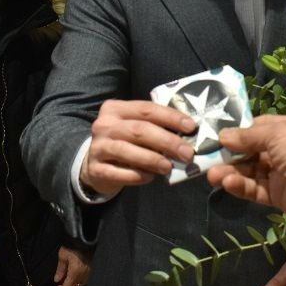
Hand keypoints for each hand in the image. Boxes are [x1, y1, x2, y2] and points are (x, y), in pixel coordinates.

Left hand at [53, 246, 90, 285]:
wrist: (85, 236)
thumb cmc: (73, 244)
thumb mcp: (63, 256)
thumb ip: (60, 269)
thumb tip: (57, 280)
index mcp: (76, 271)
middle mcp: (85, 274)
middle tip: (62, 281)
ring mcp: (91, 271)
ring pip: (82, 283)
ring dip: (75, 282)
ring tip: (69, 276)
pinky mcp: (94, 267)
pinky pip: (87, 277)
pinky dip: (81, 278)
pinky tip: (77, 273)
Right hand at [79, 99, 196, 197]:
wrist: (94, 163)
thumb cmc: (124, 141)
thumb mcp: (134, 127)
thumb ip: (155, 126)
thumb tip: (187, 134)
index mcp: (116, 108)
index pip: (146, 109)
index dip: (170, 117)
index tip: (191, 127)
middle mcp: (104, 125)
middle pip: (139, 130)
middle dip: (167, 141)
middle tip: (187, 153)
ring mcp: (97, 147)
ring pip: (127, 151)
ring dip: (152, 159)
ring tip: (169, 167)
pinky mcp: (95, 169)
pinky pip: (117, 173)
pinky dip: (136, 175)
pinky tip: (150, 177)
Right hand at [207, 115, 285, 224]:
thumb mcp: (276, 133)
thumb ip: (248, 135)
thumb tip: (224, 136)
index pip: (260, 127)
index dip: (240, 132)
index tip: (218, 136)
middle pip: (252, 151)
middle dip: (231, 154)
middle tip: (208, 158)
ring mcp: (283, 173)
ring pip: (251, 171)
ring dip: (231, 171)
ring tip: (212, 175)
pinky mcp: (279, 195)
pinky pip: (256, 189)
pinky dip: (241, 186)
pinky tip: (227, 183)